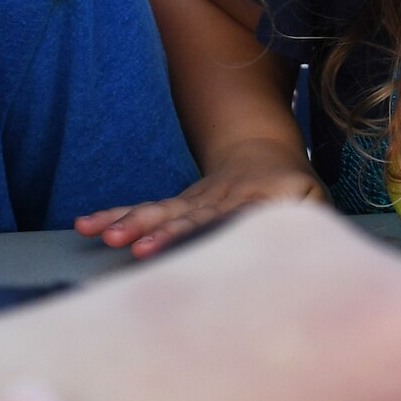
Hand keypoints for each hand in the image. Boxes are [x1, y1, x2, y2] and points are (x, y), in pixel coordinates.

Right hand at [76, 136, 325, 256]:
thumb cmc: (295, 187)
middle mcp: (218, 199)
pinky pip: (145, 211)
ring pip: (159, 210)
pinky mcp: (178, 205)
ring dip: (131, 222)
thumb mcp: (312, 199)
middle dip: (161, 232)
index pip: (229, 217)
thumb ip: (308, 215)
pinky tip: (88, 224)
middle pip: (187, 216)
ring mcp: (194, 201)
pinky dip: (115, 216)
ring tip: (103, 234)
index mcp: (253, 200)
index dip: (208, 230)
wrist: (264, 152)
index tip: (190, 242)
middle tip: (136, 248)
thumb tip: (302, 237)